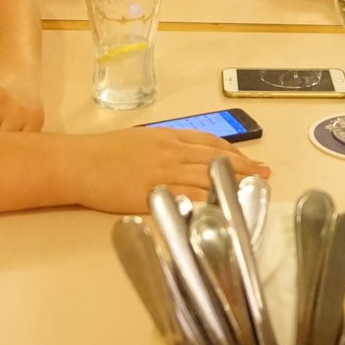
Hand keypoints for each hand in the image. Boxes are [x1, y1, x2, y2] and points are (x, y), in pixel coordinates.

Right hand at [73, 128, 269, 212]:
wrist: (78, 162)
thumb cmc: (103, 152)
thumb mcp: (139, 140)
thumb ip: (164, 147)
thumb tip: (183, 157)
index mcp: (167, 137)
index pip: (210, 142)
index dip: (234, 152)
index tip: (250, 161)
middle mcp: (170, 151)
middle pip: (216, 159)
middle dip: (244, 167)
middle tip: (265, 175)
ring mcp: (163, 172)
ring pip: (207, 177)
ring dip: (233, 185)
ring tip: (253, 192)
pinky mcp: (153, 193)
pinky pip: (186, 197)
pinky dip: (207, 201)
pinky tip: (222, 207)